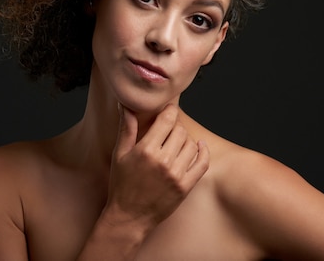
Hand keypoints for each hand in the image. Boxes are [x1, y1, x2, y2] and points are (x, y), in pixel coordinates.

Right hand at [105, 103, 209, 229]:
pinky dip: (203, 152)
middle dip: (175, 127)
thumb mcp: (120, 155)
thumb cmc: (121, 185)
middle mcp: (163, 161)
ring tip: (177, 142)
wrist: (129, 217)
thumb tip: (125, 106)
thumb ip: (126, 129)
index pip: (167, 120)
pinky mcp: (185, 187)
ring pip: (191, 144)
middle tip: (169, 130)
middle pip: (180, 131)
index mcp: (146, 150)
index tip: (169, 109)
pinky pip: (202, 163)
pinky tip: (200, 147)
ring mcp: (176, 175)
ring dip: (186, 140)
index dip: (170, 110)